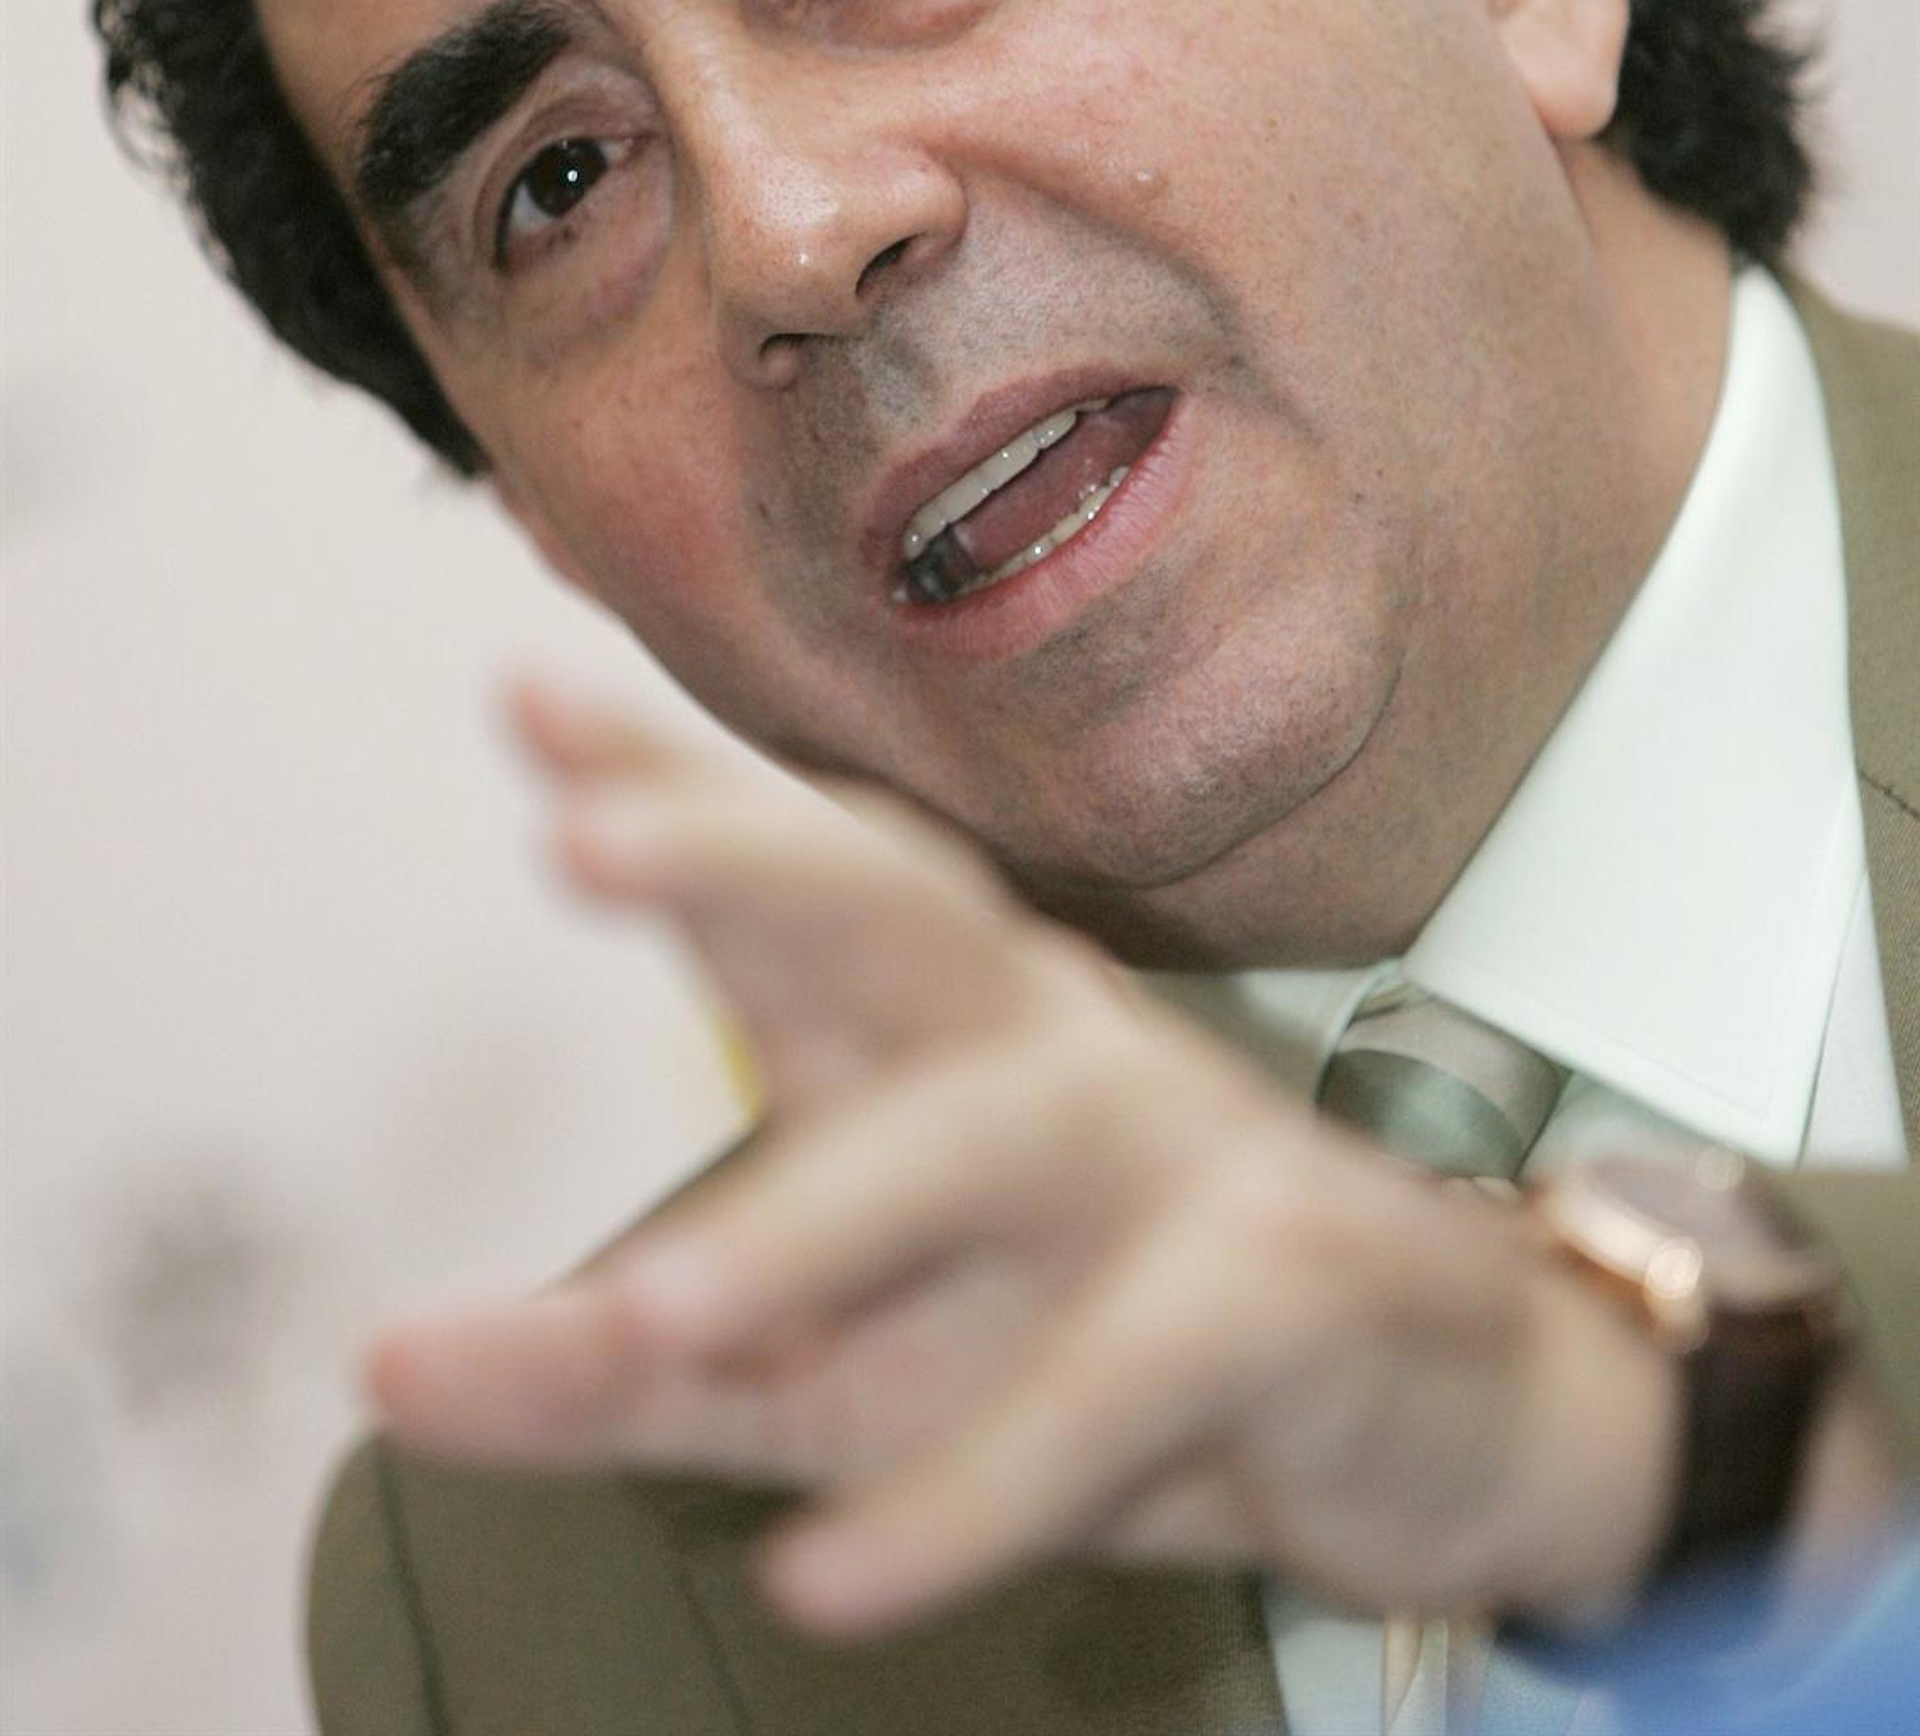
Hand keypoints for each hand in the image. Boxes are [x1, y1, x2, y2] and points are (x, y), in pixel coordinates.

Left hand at [365, 688, 1678, 1638]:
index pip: (794, 879)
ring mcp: (1170, 1148)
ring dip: (831, 1217)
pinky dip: (982, 1478)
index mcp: (932, 1029)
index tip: (525, 699)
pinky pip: (1123, 1373)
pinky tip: (838, 1572)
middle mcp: (1041, 1044)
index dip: (669, 784)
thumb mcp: (829, 1372)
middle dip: (743, 861)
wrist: (1435, 1413)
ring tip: (660, 1313)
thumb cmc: (1104, 1338)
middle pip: (898, 912)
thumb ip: (611, 1368)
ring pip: (1001, 1133)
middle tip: (583, 839)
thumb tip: (382, 1370)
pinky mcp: (1277, 1289)